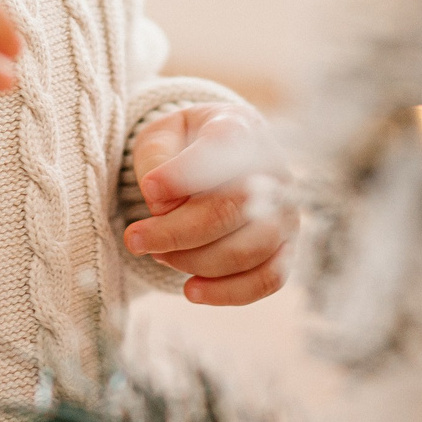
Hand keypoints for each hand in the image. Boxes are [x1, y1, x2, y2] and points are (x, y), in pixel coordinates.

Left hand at [123, 104, 297, 304]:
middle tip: (134, 239)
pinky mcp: (287, 247)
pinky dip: (228, 292)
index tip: (148, 189)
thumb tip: (161, 203)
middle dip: (176, 231)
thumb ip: (158, 159)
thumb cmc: (184, 146)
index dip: (184, 173)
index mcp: (240, 128)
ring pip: (249, 249)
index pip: (222, 148)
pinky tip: (191, 290)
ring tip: (158, 255)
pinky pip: (268, 279)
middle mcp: (273, 171)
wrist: (219, 155)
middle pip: (231, 208)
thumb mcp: (161, 136)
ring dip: (195, 261)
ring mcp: (285, 212)